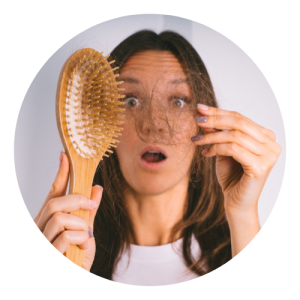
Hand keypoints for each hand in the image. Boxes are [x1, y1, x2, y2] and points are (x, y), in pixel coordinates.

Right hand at [33, 152, 102, 271]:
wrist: (77, 275)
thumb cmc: (76, 259)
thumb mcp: (86, 233)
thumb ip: (89, 212)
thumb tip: (96, 188)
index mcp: (48, 221)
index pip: (53, 194)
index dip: (60, 175)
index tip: (65, 156)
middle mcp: (40, 228)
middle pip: (54, 203)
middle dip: (77, 200)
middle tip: (92, 205)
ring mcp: (42, 240)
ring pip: (59, 217)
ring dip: (80, 223)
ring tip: (87, 234)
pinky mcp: (49, 252)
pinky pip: (65, 236)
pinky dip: (80, 237)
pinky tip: (84, 245)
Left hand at [192, 104, 280, 216]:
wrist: (236, 202)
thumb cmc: (231, 176)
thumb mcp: (222, 149)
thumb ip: (217, 133)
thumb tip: (204, 115)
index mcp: (265, 136)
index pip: (240, 118)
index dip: (218, 112)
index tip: (200, 109)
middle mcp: (271, 144)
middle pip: (239, 123)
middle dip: (214, 120)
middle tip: (197, 120)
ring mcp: (269, 155)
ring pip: (235, 136)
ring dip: (211, 136)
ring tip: (196, 140)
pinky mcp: (261, 166)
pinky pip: (233, 149)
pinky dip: (216, 148)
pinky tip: (205, 153)